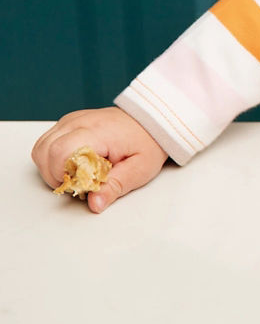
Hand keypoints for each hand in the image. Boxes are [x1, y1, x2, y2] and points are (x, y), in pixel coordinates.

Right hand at [32, 107, 166, 212]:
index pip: (60, 152)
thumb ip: (116, 186)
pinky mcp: (70, 122)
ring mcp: (73, 120)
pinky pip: (48, 141)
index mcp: (98, 132)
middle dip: (54, 174)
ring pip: (42, 146)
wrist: (153, 121)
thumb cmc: (148, 142)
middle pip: (45, 150)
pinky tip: (73, 164)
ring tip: (77, 173)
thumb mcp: (140, 169)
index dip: (63, 175)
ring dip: (51, 167)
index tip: (81, 185)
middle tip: (79, 182)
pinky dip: (53, 157)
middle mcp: (80, 122)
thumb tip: (95, 203)